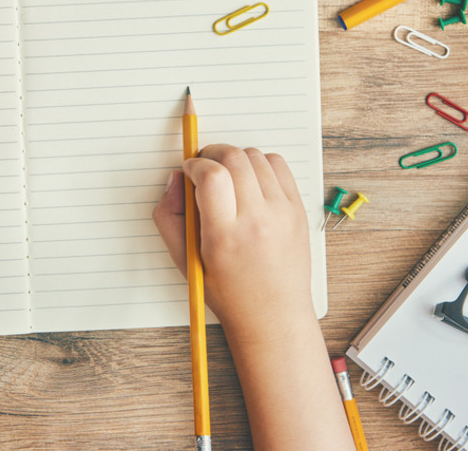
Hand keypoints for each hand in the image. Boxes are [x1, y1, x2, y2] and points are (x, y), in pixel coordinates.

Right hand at [152, 145, 313, 344]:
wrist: (274, 314)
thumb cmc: (228, 292)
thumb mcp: (184, 261)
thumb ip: (169, 217)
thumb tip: (176, 179)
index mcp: (225, 236)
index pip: (211, 176)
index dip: (194, 164)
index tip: (189, 171)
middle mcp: (258, 220)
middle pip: (234, 157)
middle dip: (212, 153)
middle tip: (205, 168)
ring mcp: (282, 213)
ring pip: (256, 156)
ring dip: (235, 158)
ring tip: (228, 178)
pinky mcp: (298, 209)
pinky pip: (278, 165)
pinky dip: (259, 164)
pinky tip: (250, 182)